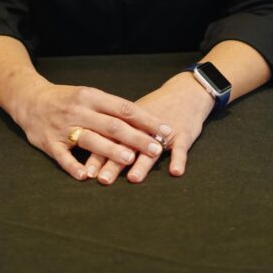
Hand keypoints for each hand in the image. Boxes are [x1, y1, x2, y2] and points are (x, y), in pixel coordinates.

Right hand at [15, 78, 172, 181]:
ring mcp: (64, 127)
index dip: (146, 120)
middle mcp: (79, 110)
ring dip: (110, 150)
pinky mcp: (49, 143)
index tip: (165, 130)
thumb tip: (142, 122)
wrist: (29, 99)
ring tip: (129, 160)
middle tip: (156, 149)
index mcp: (92, 96)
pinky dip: (74, 166)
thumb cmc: (66, 99)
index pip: (124, 108)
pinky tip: (86, 176)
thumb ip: (110, 109)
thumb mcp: (88, 96)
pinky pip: (63, 157)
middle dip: (136, 138)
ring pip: (90, 139)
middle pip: (112, 125)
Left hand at [84, 71, 214, 184]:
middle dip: (114, 163)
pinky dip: (178, 159)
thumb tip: (90, 147)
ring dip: (142, 164)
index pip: (108, 139)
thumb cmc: (157, 108)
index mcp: (128, 121)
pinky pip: (181, 148)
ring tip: (133, 178)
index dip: (97, 155)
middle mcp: (143, 126)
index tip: (87, 173)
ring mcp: (163, 131)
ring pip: (151, 148)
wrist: (185, 92)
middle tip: (103, 180)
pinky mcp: (184, 133)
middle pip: (126, 145)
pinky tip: (175, 172)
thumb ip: (115, 132)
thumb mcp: (135, 117)